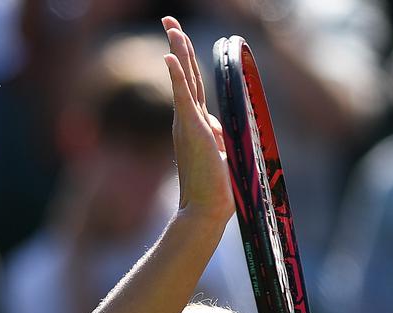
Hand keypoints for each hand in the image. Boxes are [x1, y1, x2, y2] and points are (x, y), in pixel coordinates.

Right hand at [162, 16, 233, 225]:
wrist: (207, 211)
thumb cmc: (216, 191)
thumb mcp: (223, 158)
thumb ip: (221, 141)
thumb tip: (220, 132)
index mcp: (195, 127)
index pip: (191, 87)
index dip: (186, 63)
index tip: (180, 44)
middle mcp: (188, 121)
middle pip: (184, 75)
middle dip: (178, 45)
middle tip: (168, 21)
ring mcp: (188, 124)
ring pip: (184, 80)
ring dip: (178, 51)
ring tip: (171, 27)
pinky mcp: (191, 130)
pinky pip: (182, 97)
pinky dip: (176, 75)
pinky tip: (169, 56)